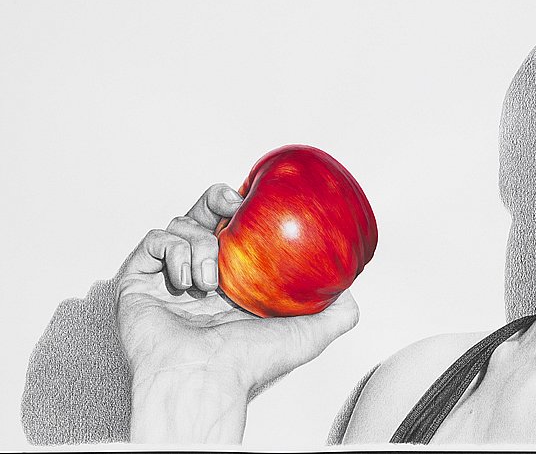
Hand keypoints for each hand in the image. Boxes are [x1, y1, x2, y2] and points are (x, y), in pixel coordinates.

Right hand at [115, 183, 359, 442]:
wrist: (205, 380)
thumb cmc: (249, 364)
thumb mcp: (310, 333)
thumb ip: (336, 312)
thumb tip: (353, 292)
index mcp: (232, 282)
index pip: (234, 228)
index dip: (243, 208)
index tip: (256, 201)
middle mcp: (199, 276)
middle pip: (203, 213)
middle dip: (217, 200)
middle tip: (234, 207)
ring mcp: (167, 278)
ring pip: (180, 225)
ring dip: (199, 242)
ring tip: (211, 280)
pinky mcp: (137, 282)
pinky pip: (153, 241)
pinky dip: (173, 250)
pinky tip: (187, 278)